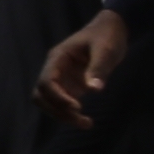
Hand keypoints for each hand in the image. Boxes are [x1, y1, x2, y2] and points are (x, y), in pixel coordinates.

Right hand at [35, 10, 129, 128]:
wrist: (112, 30)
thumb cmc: (107, 35)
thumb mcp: (105, 49)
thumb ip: (98, 68)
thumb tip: (94, 90)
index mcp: (58, 58)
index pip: (46, 82)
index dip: (57, 97)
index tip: (77, 107)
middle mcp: (55, 70)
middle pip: (42, 95)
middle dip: (57, 110)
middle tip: (80, 118)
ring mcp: (62, 79)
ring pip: (49, 103)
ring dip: (62, 116)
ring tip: (86, 124)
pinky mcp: (70, 86)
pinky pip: (62, 104)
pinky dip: (70, 115)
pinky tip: (86, 121)